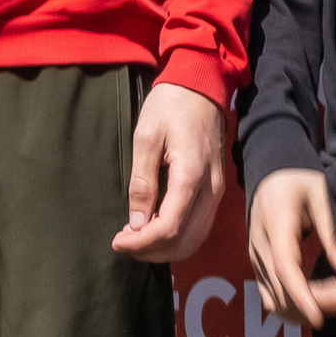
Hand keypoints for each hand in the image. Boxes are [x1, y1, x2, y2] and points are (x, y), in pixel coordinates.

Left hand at [115, 81, 226, 262]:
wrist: (200, 84)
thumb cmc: (170, 105)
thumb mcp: (146, 137)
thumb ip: (142, 182)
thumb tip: (137, 223)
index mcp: (191, 175)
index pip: (169, 228)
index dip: (141, 243)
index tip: (118, 241)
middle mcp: (210, 189)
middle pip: (184, 242)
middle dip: (151, 251)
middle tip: (124, 242)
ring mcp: (217, 191)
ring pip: (195, 239)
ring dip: (165, 247)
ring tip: (136, 237)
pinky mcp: (216, 188)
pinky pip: (200, 226)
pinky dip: (178, 236)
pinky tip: (155, 226)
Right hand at [247, 168, 335, 326]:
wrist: (271, 180)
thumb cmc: (299, 183)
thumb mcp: (322, 196)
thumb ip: (333, 235)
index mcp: (275, 222)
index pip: (284, 265)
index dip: (301, 294)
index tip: (319, 319)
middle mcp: (259, 246)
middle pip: (283, 289)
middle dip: (318, 302)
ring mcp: (256, 261)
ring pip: (278, 301)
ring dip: (310, 308)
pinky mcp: (260, 270)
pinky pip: (275, 299)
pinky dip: (298, 308)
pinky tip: (323, 304)